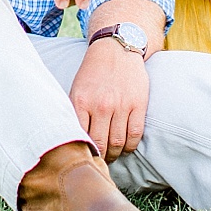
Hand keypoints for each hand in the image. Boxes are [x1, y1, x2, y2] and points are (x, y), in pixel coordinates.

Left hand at [69, 37, 148, 160]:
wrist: (116, 49)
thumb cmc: (93, 73)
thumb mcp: (76, 89)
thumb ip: (74, 113)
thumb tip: (72, 140)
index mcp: (81, 102)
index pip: (80, 138)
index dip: (83, 152)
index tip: (84, 158)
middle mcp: (101, 105)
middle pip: (100, 144)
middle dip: (100, 158)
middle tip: (99, 161)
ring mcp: (121, 105)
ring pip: (118, 143)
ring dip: (115, 154)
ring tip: (112, 155)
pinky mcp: (138, 104)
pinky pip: (135, 134)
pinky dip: (130, 146)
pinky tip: (126, 147)